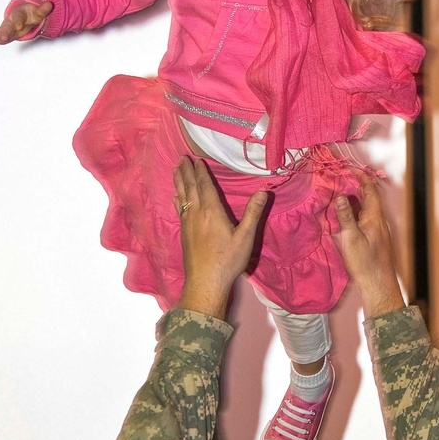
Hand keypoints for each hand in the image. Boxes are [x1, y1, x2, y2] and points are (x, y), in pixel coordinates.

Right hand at [0, 1, 52, 51]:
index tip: (19, 25)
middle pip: (4, 28)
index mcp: (16, 17)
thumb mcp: (38, 13)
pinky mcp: (0, 37)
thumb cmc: (29, 15)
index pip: (17, 20)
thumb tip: (50, 4)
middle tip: (1, 38)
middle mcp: (8, 24)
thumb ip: (43, 10)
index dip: (18, 22)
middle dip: (2, 33)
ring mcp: (3, 31)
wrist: (21, 15)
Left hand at [173, 157, 269, 318]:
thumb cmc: (228, 260)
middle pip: (190, 188)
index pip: (205, 186)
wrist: (205, 281)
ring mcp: (188, 224)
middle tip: (181, 158)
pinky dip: (177, 201)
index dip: (201, 172)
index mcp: (212, 212)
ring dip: (179, 182)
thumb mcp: (246, 237)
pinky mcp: (184, 234)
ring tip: (176, 170)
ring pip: (182, 198)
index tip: (196, 159)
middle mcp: (196, 214)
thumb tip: (263, 192)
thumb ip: (254, 213)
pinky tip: (175, 198)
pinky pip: (179, 211)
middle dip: (186, 172)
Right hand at [333, 177, 404, 317]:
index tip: (351, 169)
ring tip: (341, 194)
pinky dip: (356, 213)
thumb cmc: (365, 264)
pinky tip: (347, 217)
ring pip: (367, 209)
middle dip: (357, 187)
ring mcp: (379, 231)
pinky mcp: (376, 240)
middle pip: (369, 198)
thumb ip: (345, 216)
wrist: (378, 286)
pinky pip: (366, 219)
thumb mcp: (351, 238)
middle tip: (342, 179)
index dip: (361, 177)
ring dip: (356, 200)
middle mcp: (379, 222)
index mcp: (374, 218)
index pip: (370, 191)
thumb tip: (341, 196)